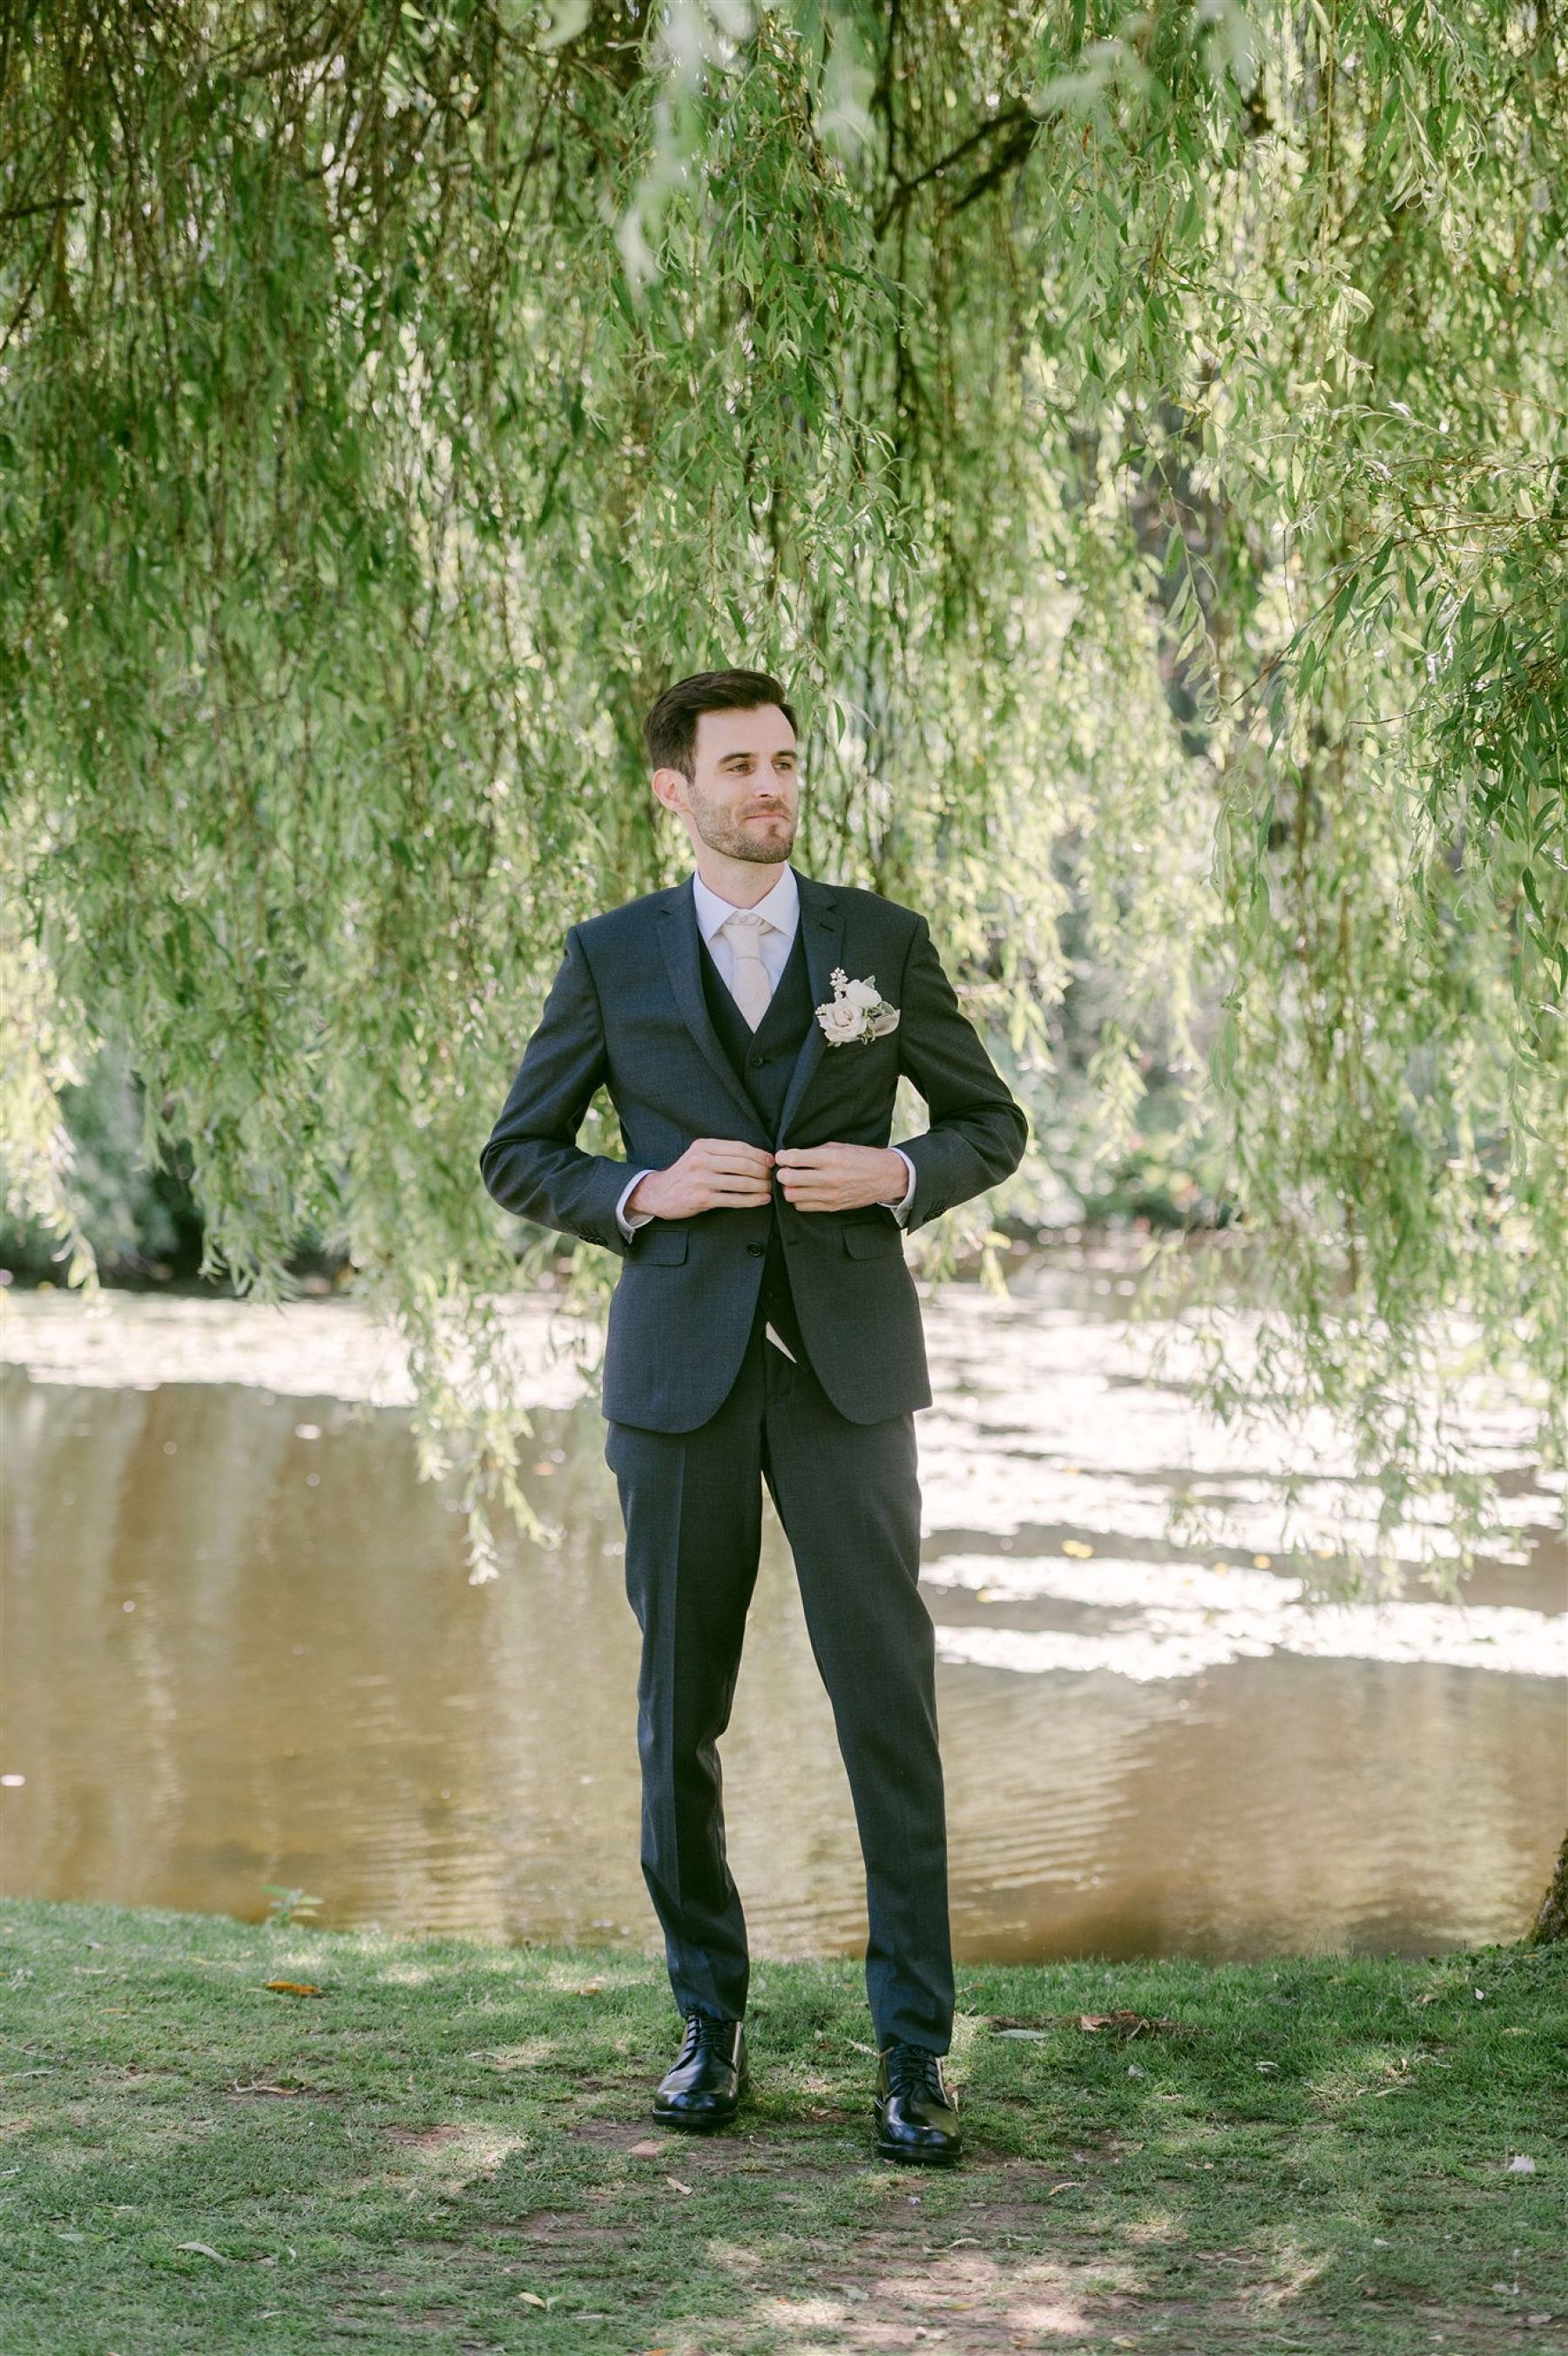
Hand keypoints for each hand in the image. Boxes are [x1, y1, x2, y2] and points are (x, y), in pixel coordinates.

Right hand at [627, 1138, 774, 1219]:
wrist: (659, 1193)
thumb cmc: (685, 1174)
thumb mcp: (699, 1155)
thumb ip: (722, 1153)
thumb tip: (758, 1156)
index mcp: (703, 1146)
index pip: (739, 1147)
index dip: (760, 1155)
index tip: (771, 1161)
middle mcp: (701, 1161)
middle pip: (743, 1164)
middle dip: (763, 1172)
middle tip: (773, 1177)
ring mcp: (702, 1180)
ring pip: (741, 1182)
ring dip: (761, 1187)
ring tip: (770, 1189)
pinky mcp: (703, 1199)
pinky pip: (734, 1199)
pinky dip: (752, 1200)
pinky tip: (762, 1200)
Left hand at [773, 1142, 907, 1212]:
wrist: (886, 1177)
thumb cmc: (862, 1158)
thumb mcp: (839, 1146)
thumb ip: (815, 1151)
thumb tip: (792, 1156)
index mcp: (830, 1158)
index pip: (794, 1159)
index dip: (782, 1157)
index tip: (782, 1156)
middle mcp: (829, 1178)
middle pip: (788, 1180)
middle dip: (782, 1173)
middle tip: (784, 1170)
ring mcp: (830, 1195)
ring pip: (792, 1196)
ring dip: (788, 1188)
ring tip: (793, 1182)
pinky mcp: (832, 1206)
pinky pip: (803, 1206)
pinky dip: (799, 1199)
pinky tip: (804, 1191)